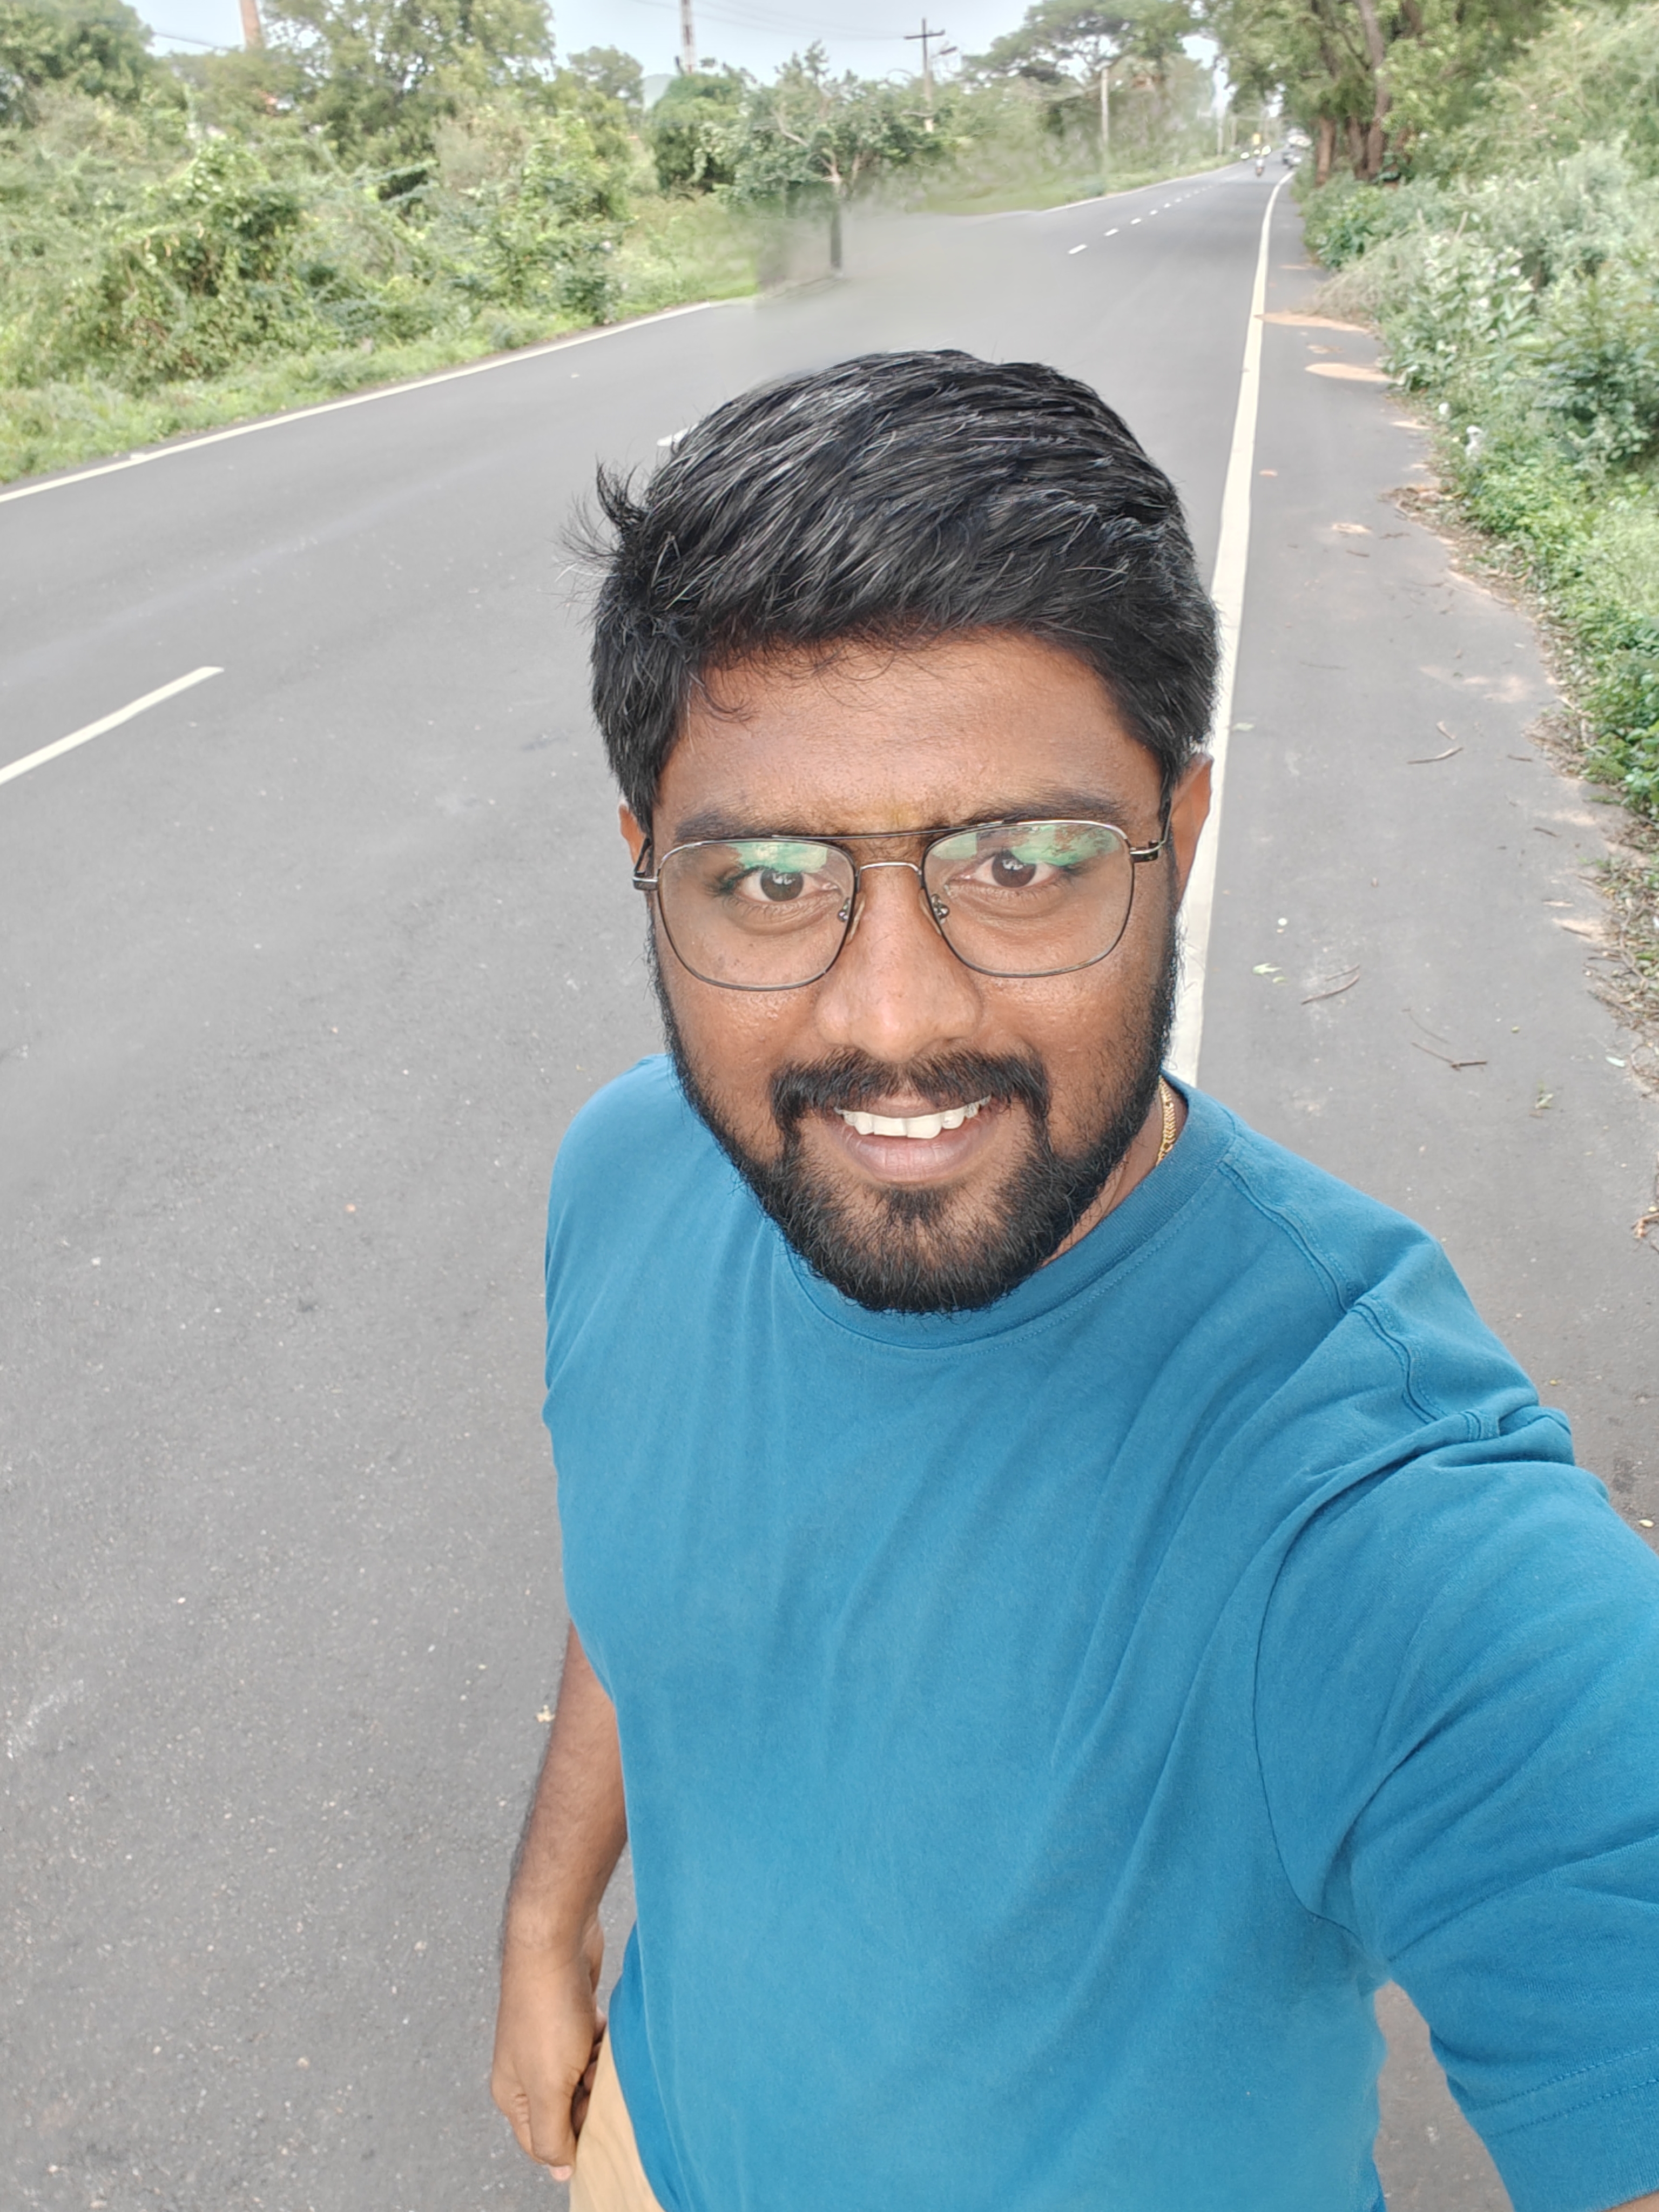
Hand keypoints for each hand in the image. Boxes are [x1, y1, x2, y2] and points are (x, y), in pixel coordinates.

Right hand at [491, 1915, 605, 2177]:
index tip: (594, 2124)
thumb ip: (551, 2136)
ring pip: (586, 2078)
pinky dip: (603, 2041)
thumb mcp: (548, 2087)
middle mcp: (527, 2071)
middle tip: (591, 2075)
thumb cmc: (548, 2013)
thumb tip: (561, 2175)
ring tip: (595, 2045)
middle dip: (588, 2098)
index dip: (572, 2142)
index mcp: (512, 2094)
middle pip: (569, 2110)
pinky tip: (601, 2025)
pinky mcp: (573, 2018)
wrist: (556, 1940)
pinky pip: (595, 2047)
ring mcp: (551, 2043)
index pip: (543, 2145)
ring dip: (599, 2068)